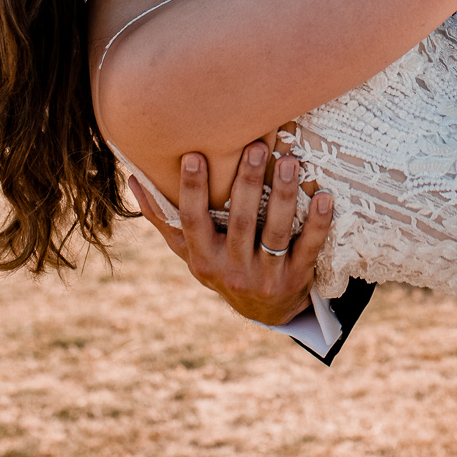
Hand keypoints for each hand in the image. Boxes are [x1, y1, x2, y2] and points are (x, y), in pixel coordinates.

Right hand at [134, 141, 332, 327]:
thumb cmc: (220, 265)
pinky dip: (317, 222)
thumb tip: (132, 179)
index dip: (192, 190)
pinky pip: (308, 247)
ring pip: (274, 232)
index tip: (195, 154)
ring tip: (289, 161)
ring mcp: (265, 275)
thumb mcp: (189, 250)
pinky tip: (324, 196)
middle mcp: (231, 269)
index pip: (193, 221)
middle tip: (255, 146)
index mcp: (202, 259)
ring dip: (283, 196)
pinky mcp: (296, 277)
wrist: (264, 310)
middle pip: (239, 222)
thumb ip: (163, 217)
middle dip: (246, 182)